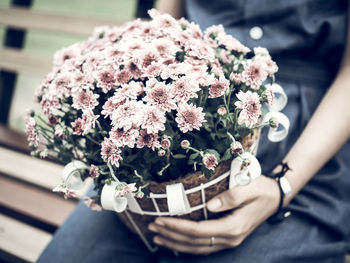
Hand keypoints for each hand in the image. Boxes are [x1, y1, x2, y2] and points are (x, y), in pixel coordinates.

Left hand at [148, 175, 279, 254]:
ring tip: (157, 236)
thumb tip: (210, 205)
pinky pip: (203, 247)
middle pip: (194, 242)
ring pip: (197, 248)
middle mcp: (230, 238)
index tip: (160, 219)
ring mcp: (229, 240)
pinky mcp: (228, 238)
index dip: (177, 227)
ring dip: (176, 243)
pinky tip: (175, 241)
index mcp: (234, 226)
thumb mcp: (250, 188)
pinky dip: (186, 245)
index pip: (198, 231)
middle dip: (171, 235)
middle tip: (152, 228)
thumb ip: (231, 197)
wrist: (275, 197)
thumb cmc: (261, 189)